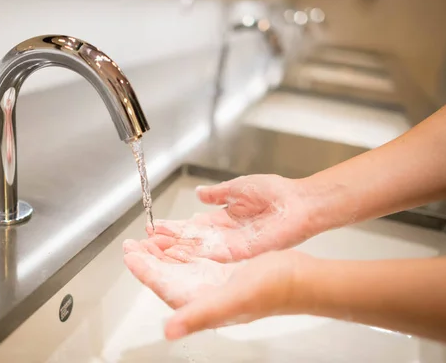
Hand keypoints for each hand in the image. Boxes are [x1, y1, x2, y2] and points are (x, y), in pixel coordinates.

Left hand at [123, 239, 313, 339]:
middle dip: (148, 260)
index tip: (129, 254)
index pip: (163, 286)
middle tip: (132, 244)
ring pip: (180, 268)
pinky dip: (184, 251)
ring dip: (164, 254)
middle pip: (168, 276)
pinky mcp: (226, 273)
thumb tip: (169, 330)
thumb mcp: (233, 298)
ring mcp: (215, 284)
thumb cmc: (274, 291)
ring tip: (149, 240)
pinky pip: (197, 260)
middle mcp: (205, 295)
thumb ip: (200, 314)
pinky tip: (179, 244)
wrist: (302, 281)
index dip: (144, 270)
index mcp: (201, 302)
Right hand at [146, 175, 320, 261]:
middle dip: (168, 243)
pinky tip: (182, 259)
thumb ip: (217, 194)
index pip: (191, 226)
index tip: (153, 227)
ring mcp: (233, 245)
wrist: (299, 202)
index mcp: (222, 219)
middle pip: (191, 241)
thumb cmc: (276, 192)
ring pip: (200, 251)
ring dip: (179, 253)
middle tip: (146, 245)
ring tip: (157, 253)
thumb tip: (199, 194)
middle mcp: (225, 235)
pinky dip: (200, 258)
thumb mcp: (238, 187)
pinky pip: (218, 256)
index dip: (172, 227)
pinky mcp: (244, 253)